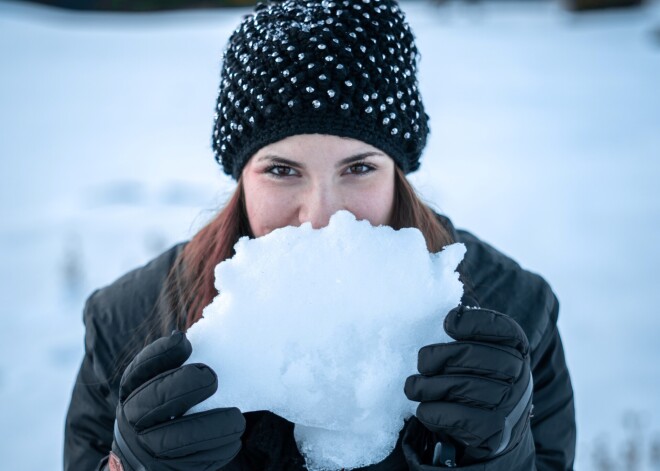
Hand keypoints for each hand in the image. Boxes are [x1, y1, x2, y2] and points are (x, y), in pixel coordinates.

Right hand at [111, 331, 245, 470]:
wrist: (147, 459)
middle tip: (212, 379)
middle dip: (186, 386)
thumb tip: (185, 339)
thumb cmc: (167, 409)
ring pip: (176, 440)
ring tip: (236, 419)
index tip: (183, 342)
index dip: (160, 354)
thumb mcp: (159, 385)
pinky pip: (193, 463)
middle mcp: (132, 420)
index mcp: (132, 392)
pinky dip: (217, 450)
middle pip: (154, 401)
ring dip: (212, 427)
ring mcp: (146, 450)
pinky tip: (232, 439)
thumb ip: (173, 366)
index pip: (140, 369)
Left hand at [405, 306, 532, 464]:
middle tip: (421, 361)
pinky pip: (456, 416)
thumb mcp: (478, 349)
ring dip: (427, 387)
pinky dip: (433, 411)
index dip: (472, 322)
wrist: (493, 434)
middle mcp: (520, 375)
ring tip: (413, 386)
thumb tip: (440, 269)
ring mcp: (510, 405)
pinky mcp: (495, 432)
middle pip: (472, 356)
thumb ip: (465, 321)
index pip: (500, 327)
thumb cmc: (476, 379)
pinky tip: (424, 409)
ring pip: (459, 386)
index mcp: (516, 347)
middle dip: (437, 356)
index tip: (448, 322)